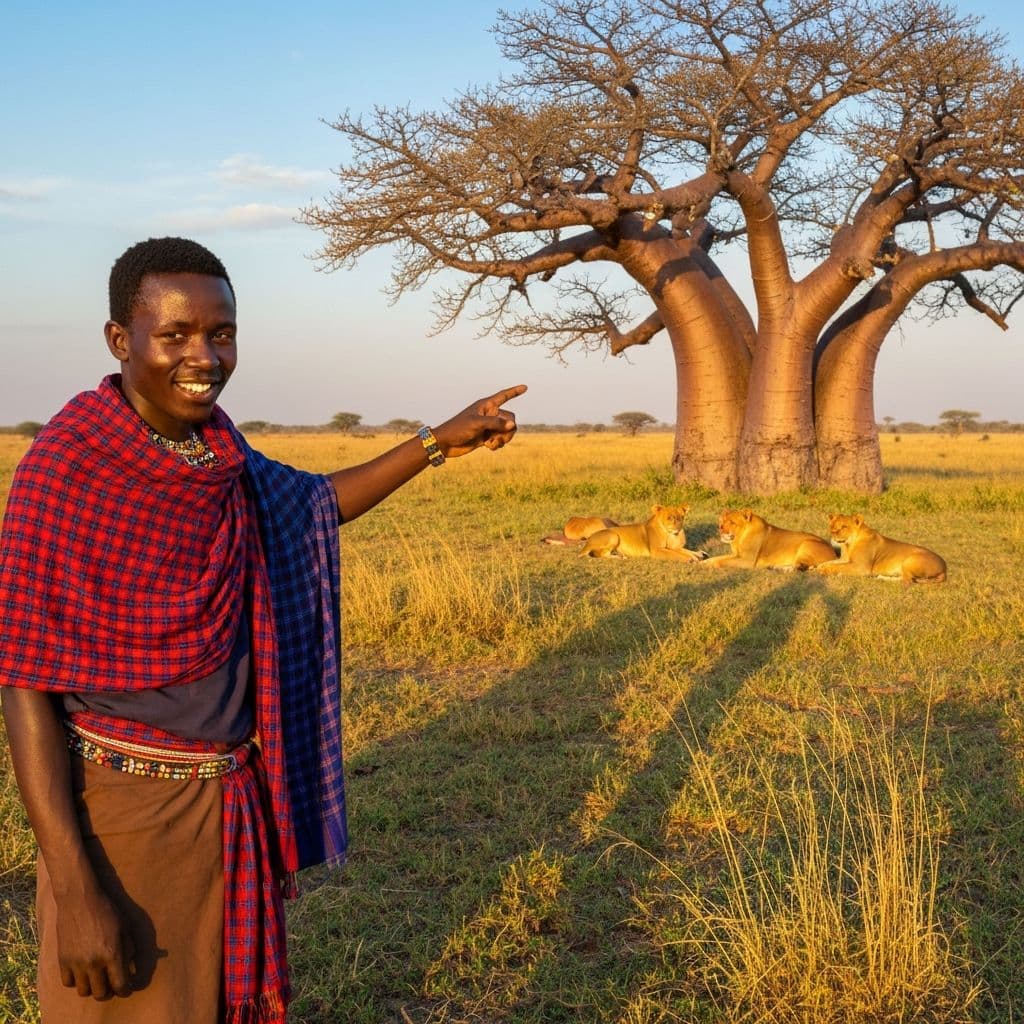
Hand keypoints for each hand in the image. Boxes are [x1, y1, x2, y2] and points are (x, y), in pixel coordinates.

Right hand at [57, 884, 135, 998]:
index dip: (125, 989)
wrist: (79, 899)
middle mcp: (94, 962)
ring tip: (97, 979)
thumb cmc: (106, 910)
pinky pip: (68, 983)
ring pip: (83, 992)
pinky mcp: (62, 960)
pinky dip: (76, 981)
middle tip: (112, 984)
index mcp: (112, 953)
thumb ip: (128, 949)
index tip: (127, 988)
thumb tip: (131, 966)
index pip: (120, 984)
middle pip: (101, 993)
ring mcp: (76, 963)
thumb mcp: (125, 927)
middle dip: (109, 992)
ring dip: (92, 988)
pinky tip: (82, 972)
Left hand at [432, 384, 526, 458]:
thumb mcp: (477, 423)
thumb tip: (513, 425)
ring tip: (491, 443)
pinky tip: (488, 447)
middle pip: (510, 419)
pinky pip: (501, 440)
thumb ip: (496, 423)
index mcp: (486, 405)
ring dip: (503, 439)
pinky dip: (498, 444)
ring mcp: (488, 426)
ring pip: (507, 431)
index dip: (515, 391)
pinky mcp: (487, 437)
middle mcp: (489, 414)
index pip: (504, 396)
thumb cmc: (458, 428)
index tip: (525, 387)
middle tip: (498, 437)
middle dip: (508, 429)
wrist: (446, 443)